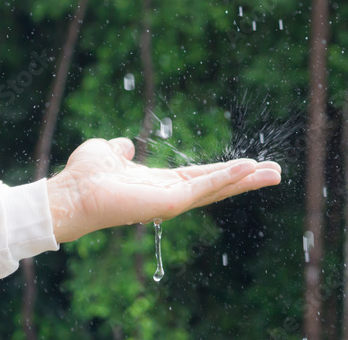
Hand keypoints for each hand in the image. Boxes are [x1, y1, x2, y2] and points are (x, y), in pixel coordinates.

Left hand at [46, 137, 281, 242]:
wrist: (70, 193)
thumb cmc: (84, 175)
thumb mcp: (108, 152)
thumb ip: (120, 150)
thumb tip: (124, 144)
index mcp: (163, 184)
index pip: (203, 177)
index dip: (227, 171)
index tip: (252, 164)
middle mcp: (172, 195)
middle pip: (219, 186)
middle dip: (249, 179)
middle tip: (277, 173)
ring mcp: (173, 202)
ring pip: (218, 188)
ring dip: (246, 179)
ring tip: (273, 172)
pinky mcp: (170, 203)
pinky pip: (205, 187)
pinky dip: (226, 178)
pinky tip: (247, 168)